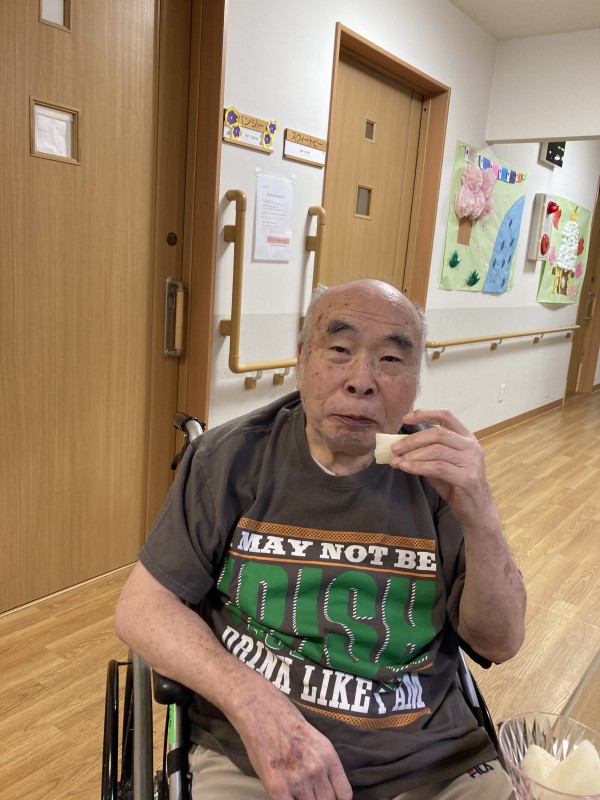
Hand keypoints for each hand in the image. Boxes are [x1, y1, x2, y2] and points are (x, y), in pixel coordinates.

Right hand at [233, 683, 352, 799]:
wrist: (260, 710)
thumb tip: (325, 787)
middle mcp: (316, 769)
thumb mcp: (315, 739)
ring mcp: (297, 780)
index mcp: (328, 756)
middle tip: (309, 795)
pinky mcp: (277, 787)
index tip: (329, 798)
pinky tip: (284, 796)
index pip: (344, 795)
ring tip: (294, 792)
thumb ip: (323, 764)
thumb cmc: (285, 720)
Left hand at [388, 408, 494, 527]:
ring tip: (396, 461)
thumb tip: (399, 446)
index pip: (446, 416)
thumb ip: (426, 452)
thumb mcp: (441, 464)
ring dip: (412, 455)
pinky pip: (438, 468)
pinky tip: (405, 468)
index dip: (425, 414)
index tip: (405, 418)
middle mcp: (471, 446)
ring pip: (436, 450)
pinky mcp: (468, 478)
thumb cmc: (456, 484)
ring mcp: (471, 462)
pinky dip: (418, 466)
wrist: (476, 510)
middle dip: (412, 440)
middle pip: (438, 434)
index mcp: (466, 437)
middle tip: (394, 448)